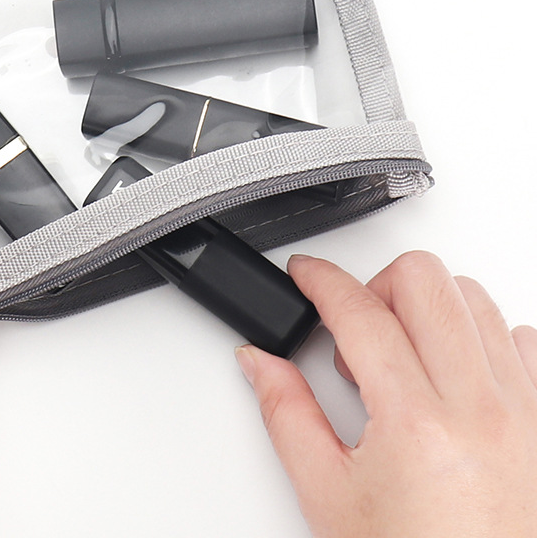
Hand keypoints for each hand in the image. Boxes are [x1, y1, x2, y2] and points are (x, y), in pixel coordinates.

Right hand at [236, 251, 536, 537]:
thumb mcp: (329, 497)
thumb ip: (285, 414)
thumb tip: (259, 362)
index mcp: (418, 424)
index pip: (360, 311)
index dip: (321, 279)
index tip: (305, 274)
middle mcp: (482, 407)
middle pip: (425, 280)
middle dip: (376, 286)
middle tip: (355, 327)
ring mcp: (526, 411)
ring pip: (474, 298)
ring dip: (426, 308)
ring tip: (401, 356)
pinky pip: (522, 339)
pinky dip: (481, 337)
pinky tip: (452, 371)